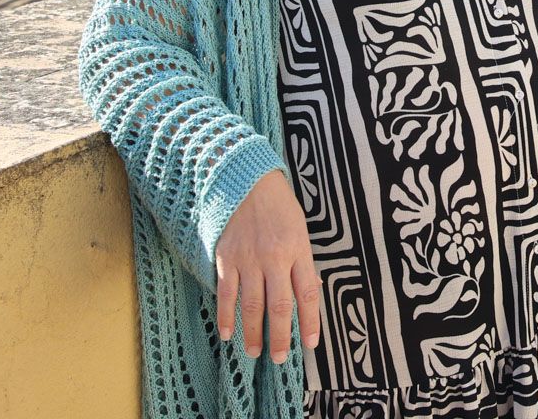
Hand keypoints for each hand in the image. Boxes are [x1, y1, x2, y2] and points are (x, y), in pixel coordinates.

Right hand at [214, 170, 320, 362]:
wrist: (246, 178)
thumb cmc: (278, 204)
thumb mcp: (300, 228)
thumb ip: (302, 261)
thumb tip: (310, 292)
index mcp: (298, 249)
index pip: (307, 293)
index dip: (310, 321)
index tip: (311, 343)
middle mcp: (274, 258)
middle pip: (279, 307)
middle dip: (280, 337)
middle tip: (278, 359)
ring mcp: (249, 259)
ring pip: (251, 306)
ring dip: (253, 333)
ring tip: (255, 352)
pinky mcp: (226, 257)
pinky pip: (227, 294)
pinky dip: (226, 316)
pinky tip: (227, 333)